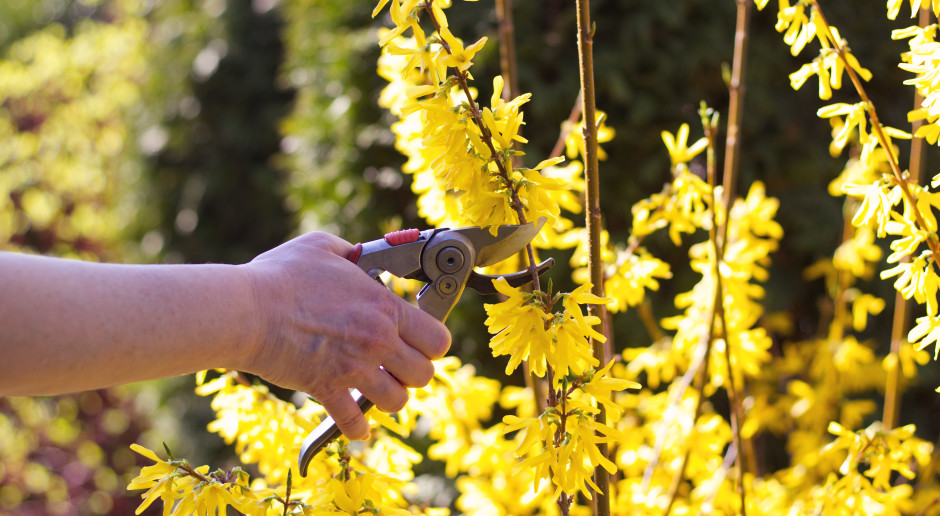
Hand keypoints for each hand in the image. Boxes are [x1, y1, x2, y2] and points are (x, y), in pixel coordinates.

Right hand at [238, 232, 451, 440]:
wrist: (245, 309)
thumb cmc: (280, 276)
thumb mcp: (321, 247)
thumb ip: (350, 252)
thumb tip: (358, 254)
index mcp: (383, 307)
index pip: (438, 338)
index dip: (432, 342)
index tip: (418, 340)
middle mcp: (377, 340)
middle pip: (424, 374)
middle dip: (413, 372)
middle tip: (397, 365)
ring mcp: (354, 368)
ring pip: (398, 401)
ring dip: (389, 397)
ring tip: (377, 388)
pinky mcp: (326, 389)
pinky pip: (354, 422)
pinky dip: (357, 428)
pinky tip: (356, 424)